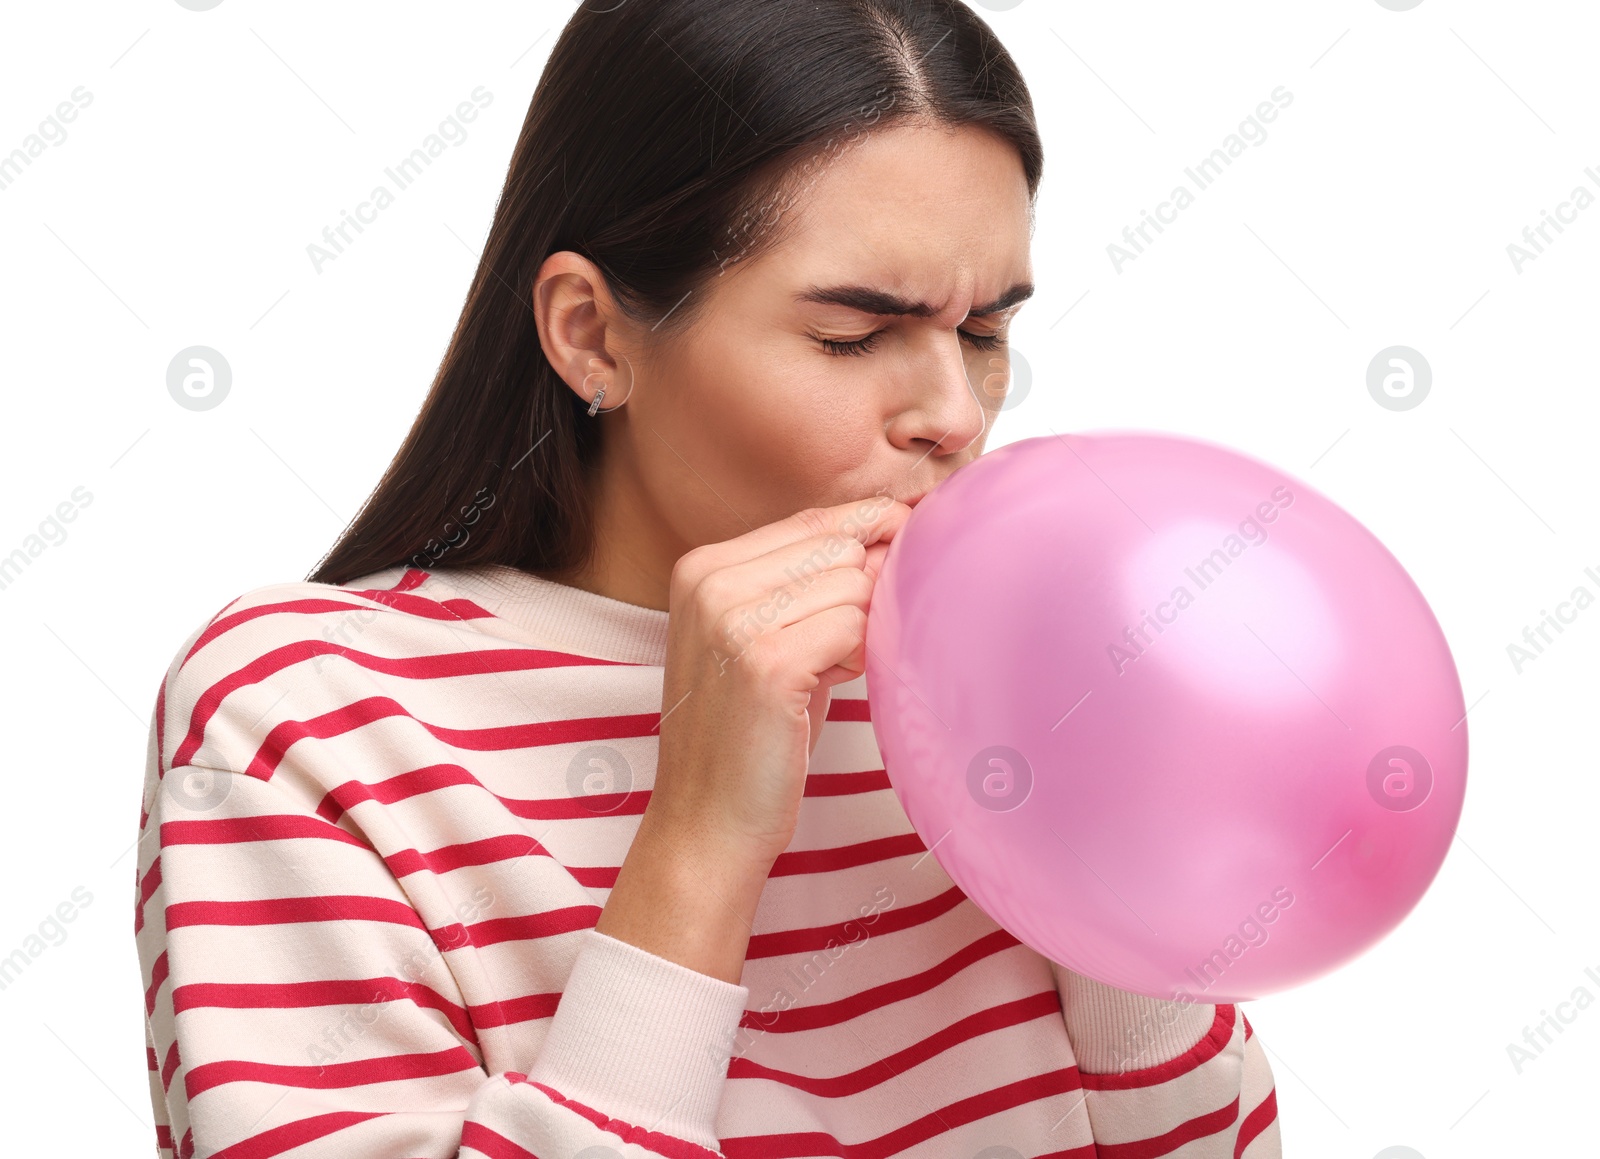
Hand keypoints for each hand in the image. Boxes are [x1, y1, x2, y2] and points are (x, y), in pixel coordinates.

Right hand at [649, 495, 911, 869]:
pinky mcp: (766, 662)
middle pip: (839, 546)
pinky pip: (854, 625)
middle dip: (864, 592)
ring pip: (853, 583)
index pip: (813, 519)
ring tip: (825, 674)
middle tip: (840, 650)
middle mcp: (710, 582)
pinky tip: (831, 686)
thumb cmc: (750, 732)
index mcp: (702, 566)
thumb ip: (812, 582)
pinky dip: (858, 656)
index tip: (905, 546)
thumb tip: (896, 528)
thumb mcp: (768, 636)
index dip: (869, 532)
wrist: (707, 821)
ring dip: (860, 630)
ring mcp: (733, 620)